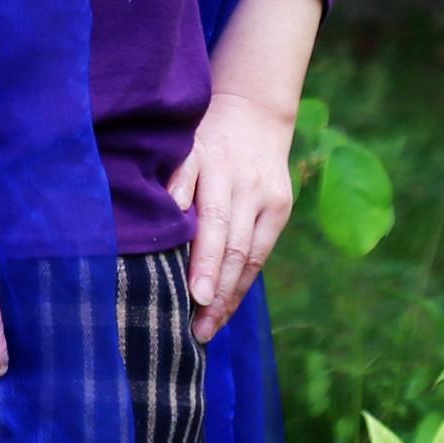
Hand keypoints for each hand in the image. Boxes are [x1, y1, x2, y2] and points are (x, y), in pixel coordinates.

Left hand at [167, 90, 296, 344]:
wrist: (251, 112)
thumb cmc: (200, 135)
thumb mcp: (181, 144)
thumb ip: (173, 178)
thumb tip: (162, 214)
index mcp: (213, 162)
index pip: (213, 218)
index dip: (204, 259)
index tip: (194, 295)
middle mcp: (244, 181)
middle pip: (233, 243)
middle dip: (216, 289)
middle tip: (196, 329)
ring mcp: (267, 196)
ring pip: (249, 255)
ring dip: (228, 296)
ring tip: (206, 330)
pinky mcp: (281, 208)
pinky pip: (261, 254)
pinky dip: (242, 283)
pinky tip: (224, 309)